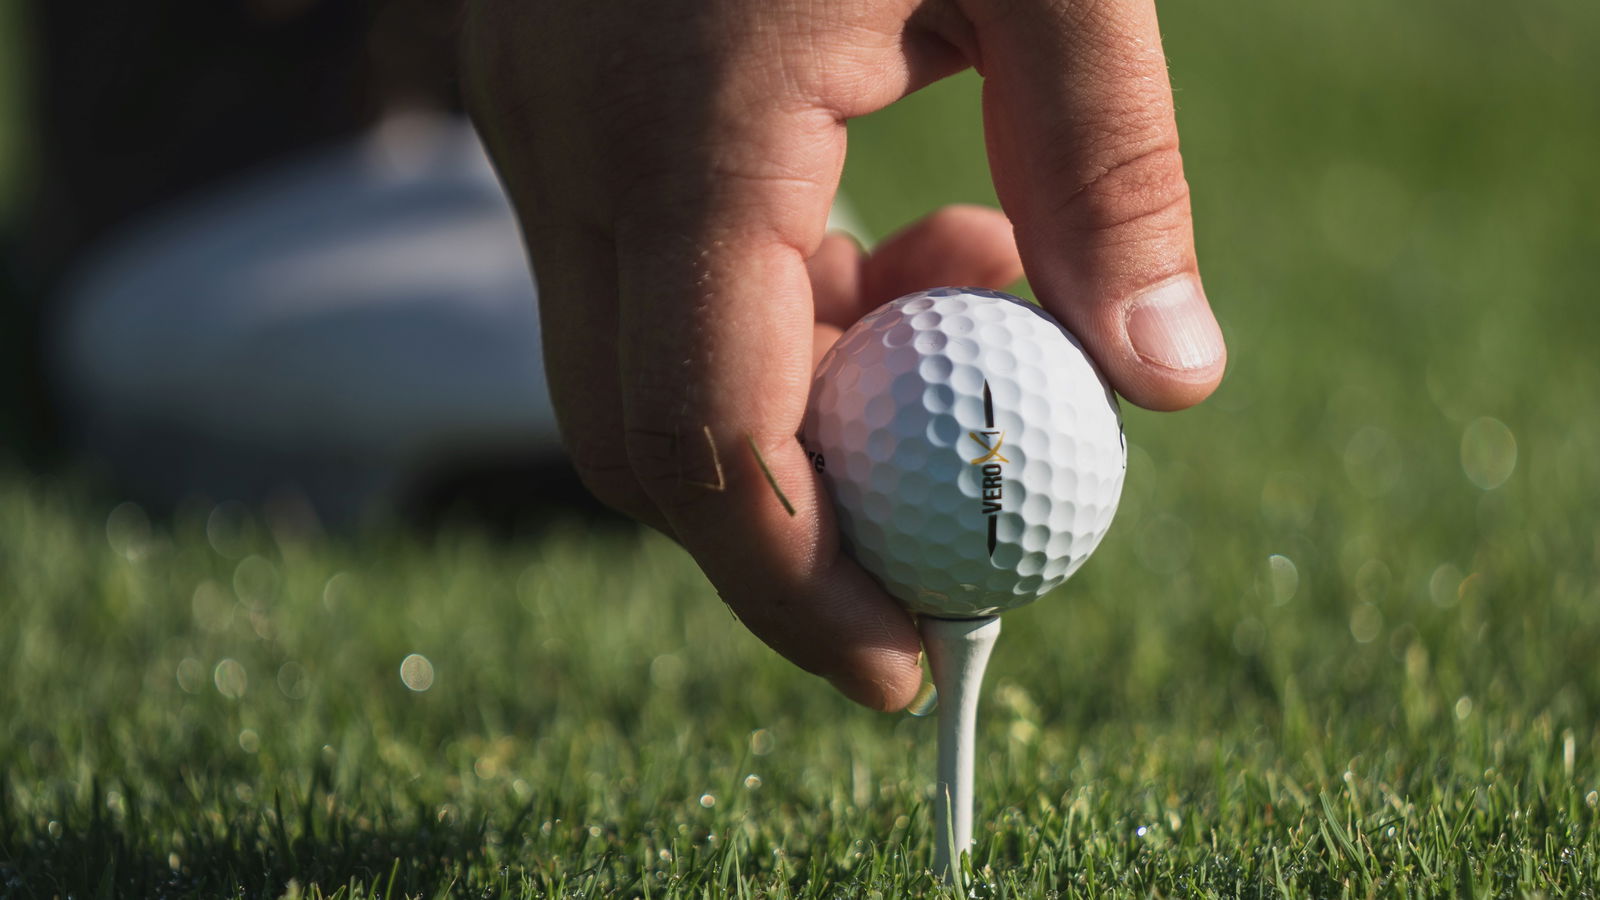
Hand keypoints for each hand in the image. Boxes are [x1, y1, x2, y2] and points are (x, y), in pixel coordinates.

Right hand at [460, 0, 1225, 709]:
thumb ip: (1107, 167)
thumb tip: (1164, 382)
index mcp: (689, 125)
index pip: (706, 437)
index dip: (800, 589)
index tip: (902, 664)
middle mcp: (568, 140)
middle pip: (639, 436)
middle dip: (786, 530)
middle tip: (933, 545)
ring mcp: (530, 117)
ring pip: (628, 356)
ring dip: (787, 397)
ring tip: (963, 279)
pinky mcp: (538, 93)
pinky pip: (623, 268)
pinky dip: (742, 307)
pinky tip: (869, 222)